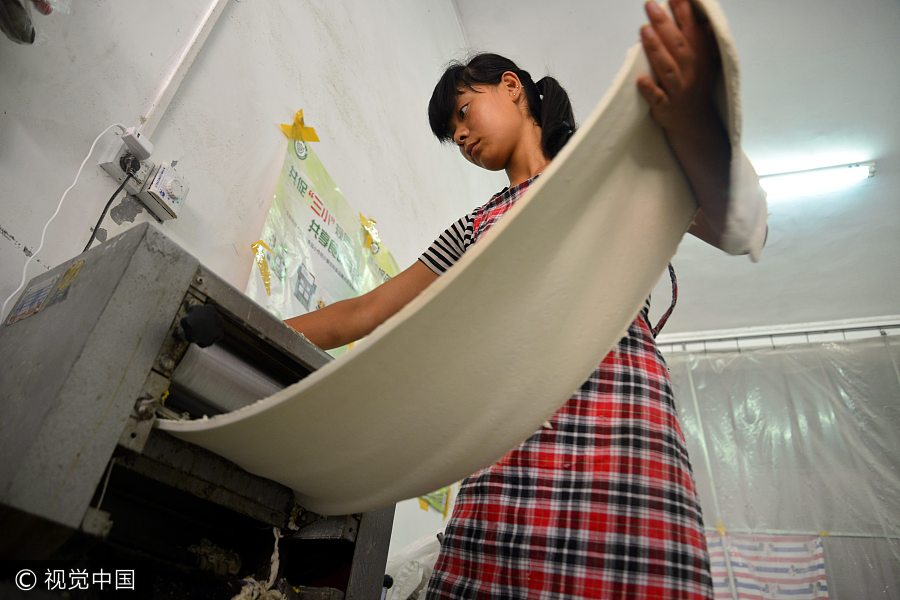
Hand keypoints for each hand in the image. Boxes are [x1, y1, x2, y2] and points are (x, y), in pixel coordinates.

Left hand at [637, 0, 720, 137]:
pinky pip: (658, 98)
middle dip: (664, 24)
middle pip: (677, 45)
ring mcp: (678, 89)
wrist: (695, 122)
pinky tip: (640, 80)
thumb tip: (697, 14)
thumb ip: (699, 38)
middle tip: (650, 6)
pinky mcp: (666, 107)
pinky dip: (649, 89)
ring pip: (667, 68)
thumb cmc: (694, 85)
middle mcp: (690, 71)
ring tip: (644, 30)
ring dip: (656, 50)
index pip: (691, 29)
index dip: (683, 11)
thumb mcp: (703, 60)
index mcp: (699, 56)